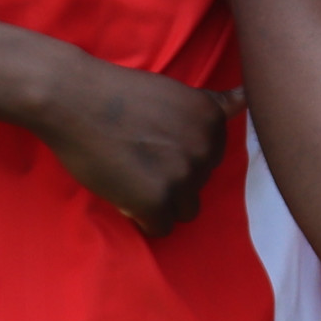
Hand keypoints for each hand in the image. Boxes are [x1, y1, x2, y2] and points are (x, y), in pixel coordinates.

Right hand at [37, 62, 236, 235]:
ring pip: (185, 209)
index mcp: (212, 122)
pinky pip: (162, 228)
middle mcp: (205, 150)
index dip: (180, 156)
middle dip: (172, 178)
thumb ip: (211, 106)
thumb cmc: (118, 94)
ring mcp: (183, 178)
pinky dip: (143, 218)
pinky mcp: (157, 202)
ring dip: (162, 200)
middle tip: (139, 157)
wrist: (74, 100)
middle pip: (199, 185)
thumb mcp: (177, 92)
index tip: (155, 144)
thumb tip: (246, 98)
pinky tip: (125, 195)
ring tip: (133, 178)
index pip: (211, 159)